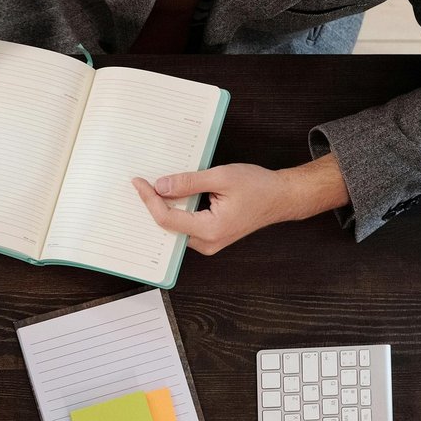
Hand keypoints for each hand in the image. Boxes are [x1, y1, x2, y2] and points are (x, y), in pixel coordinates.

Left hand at [132, 155, 346, 255]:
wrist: (281, 197)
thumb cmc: (258, 186)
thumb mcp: (222, 177)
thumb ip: (189, 182)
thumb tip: (161, 186)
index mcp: (210, 230)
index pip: (167, 218)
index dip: (149, 200)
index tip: (138, 183)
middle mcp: (207, 242)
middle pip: (168, 226)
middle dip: (152, 205)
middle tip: (138, 185)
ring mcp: (208, 242)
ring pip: (175, 227)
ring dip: (163, 208)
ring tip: (148, 189)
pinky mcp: (210, 237)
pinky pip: (185, 226)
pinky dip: (176, 211)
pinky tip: (168, 196)